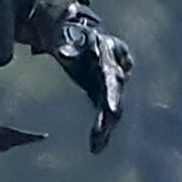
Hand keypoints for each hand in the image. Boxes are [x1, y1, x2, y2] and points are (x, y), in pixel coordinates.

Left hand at [49, 6, 130, 152]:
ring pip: (113, 107)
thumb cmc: (70, 34)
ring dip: (105, 127)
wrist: (78, 35)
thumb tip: (63, 53)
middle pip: (115, 94)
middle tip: (100, 134)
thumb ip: (68, 46)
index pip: (112, 75)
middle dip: (109, 115)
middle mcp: (118, 68)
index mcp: (112, 51)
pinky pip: (106, 113)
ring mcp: (114, 81)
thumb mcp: (67, 36)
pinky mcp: (106, 92)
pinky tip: (96, 148)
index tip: (112, 111)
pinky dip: (102, 130)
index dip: (112, 94)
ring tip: (95, 146)